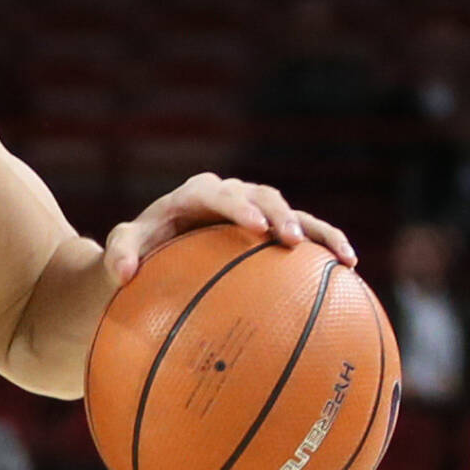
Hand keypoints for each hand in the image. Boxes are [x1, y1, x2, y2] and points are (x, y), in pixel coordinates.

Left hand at [103, 171, 355, 284]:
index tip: (255, 226)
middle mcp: (232, 196)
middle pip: (263, 197)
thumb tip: (123, 274)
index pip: (220, 195)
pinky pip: (306, 235)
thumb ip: (119, 253)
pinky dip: (326, 246)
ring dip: (316, 231)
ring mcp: (257, 211)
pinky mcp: (274, 229)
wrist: (157, 249)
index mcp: (196, 194)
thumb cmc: (140, 247)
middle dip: (280, 214)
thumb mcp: (123, 246)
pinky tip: (350, 268)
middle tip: (290, 238)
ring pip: (294, 213)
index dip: (240, 207)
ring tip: (341, 255)